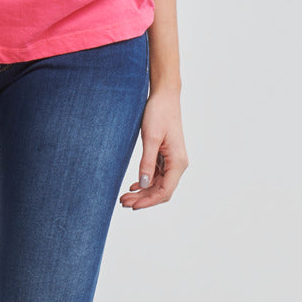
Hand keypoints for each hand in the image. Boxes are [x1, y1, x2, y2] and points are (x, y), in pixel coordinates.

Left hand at [119, 88, 186, 209]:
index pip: (165, 191)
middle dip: (143, 199)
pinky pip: (156, 175)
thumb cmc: (159, 113)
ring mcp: (172, 160)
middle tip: (123, 201)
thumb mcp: (151, 138)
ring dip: (142, 192)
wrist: (164, 96)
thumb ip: (147, 163)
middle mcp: (178, 164)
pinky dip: (145, 182)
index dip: (148, 201)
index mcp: (178, 162)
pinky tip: (133, 186)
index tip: (133, 206)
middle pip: (161, 190)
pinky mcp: (165, 155)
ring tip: (124, 196)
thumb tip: (144, 185)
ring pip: (158, 184)